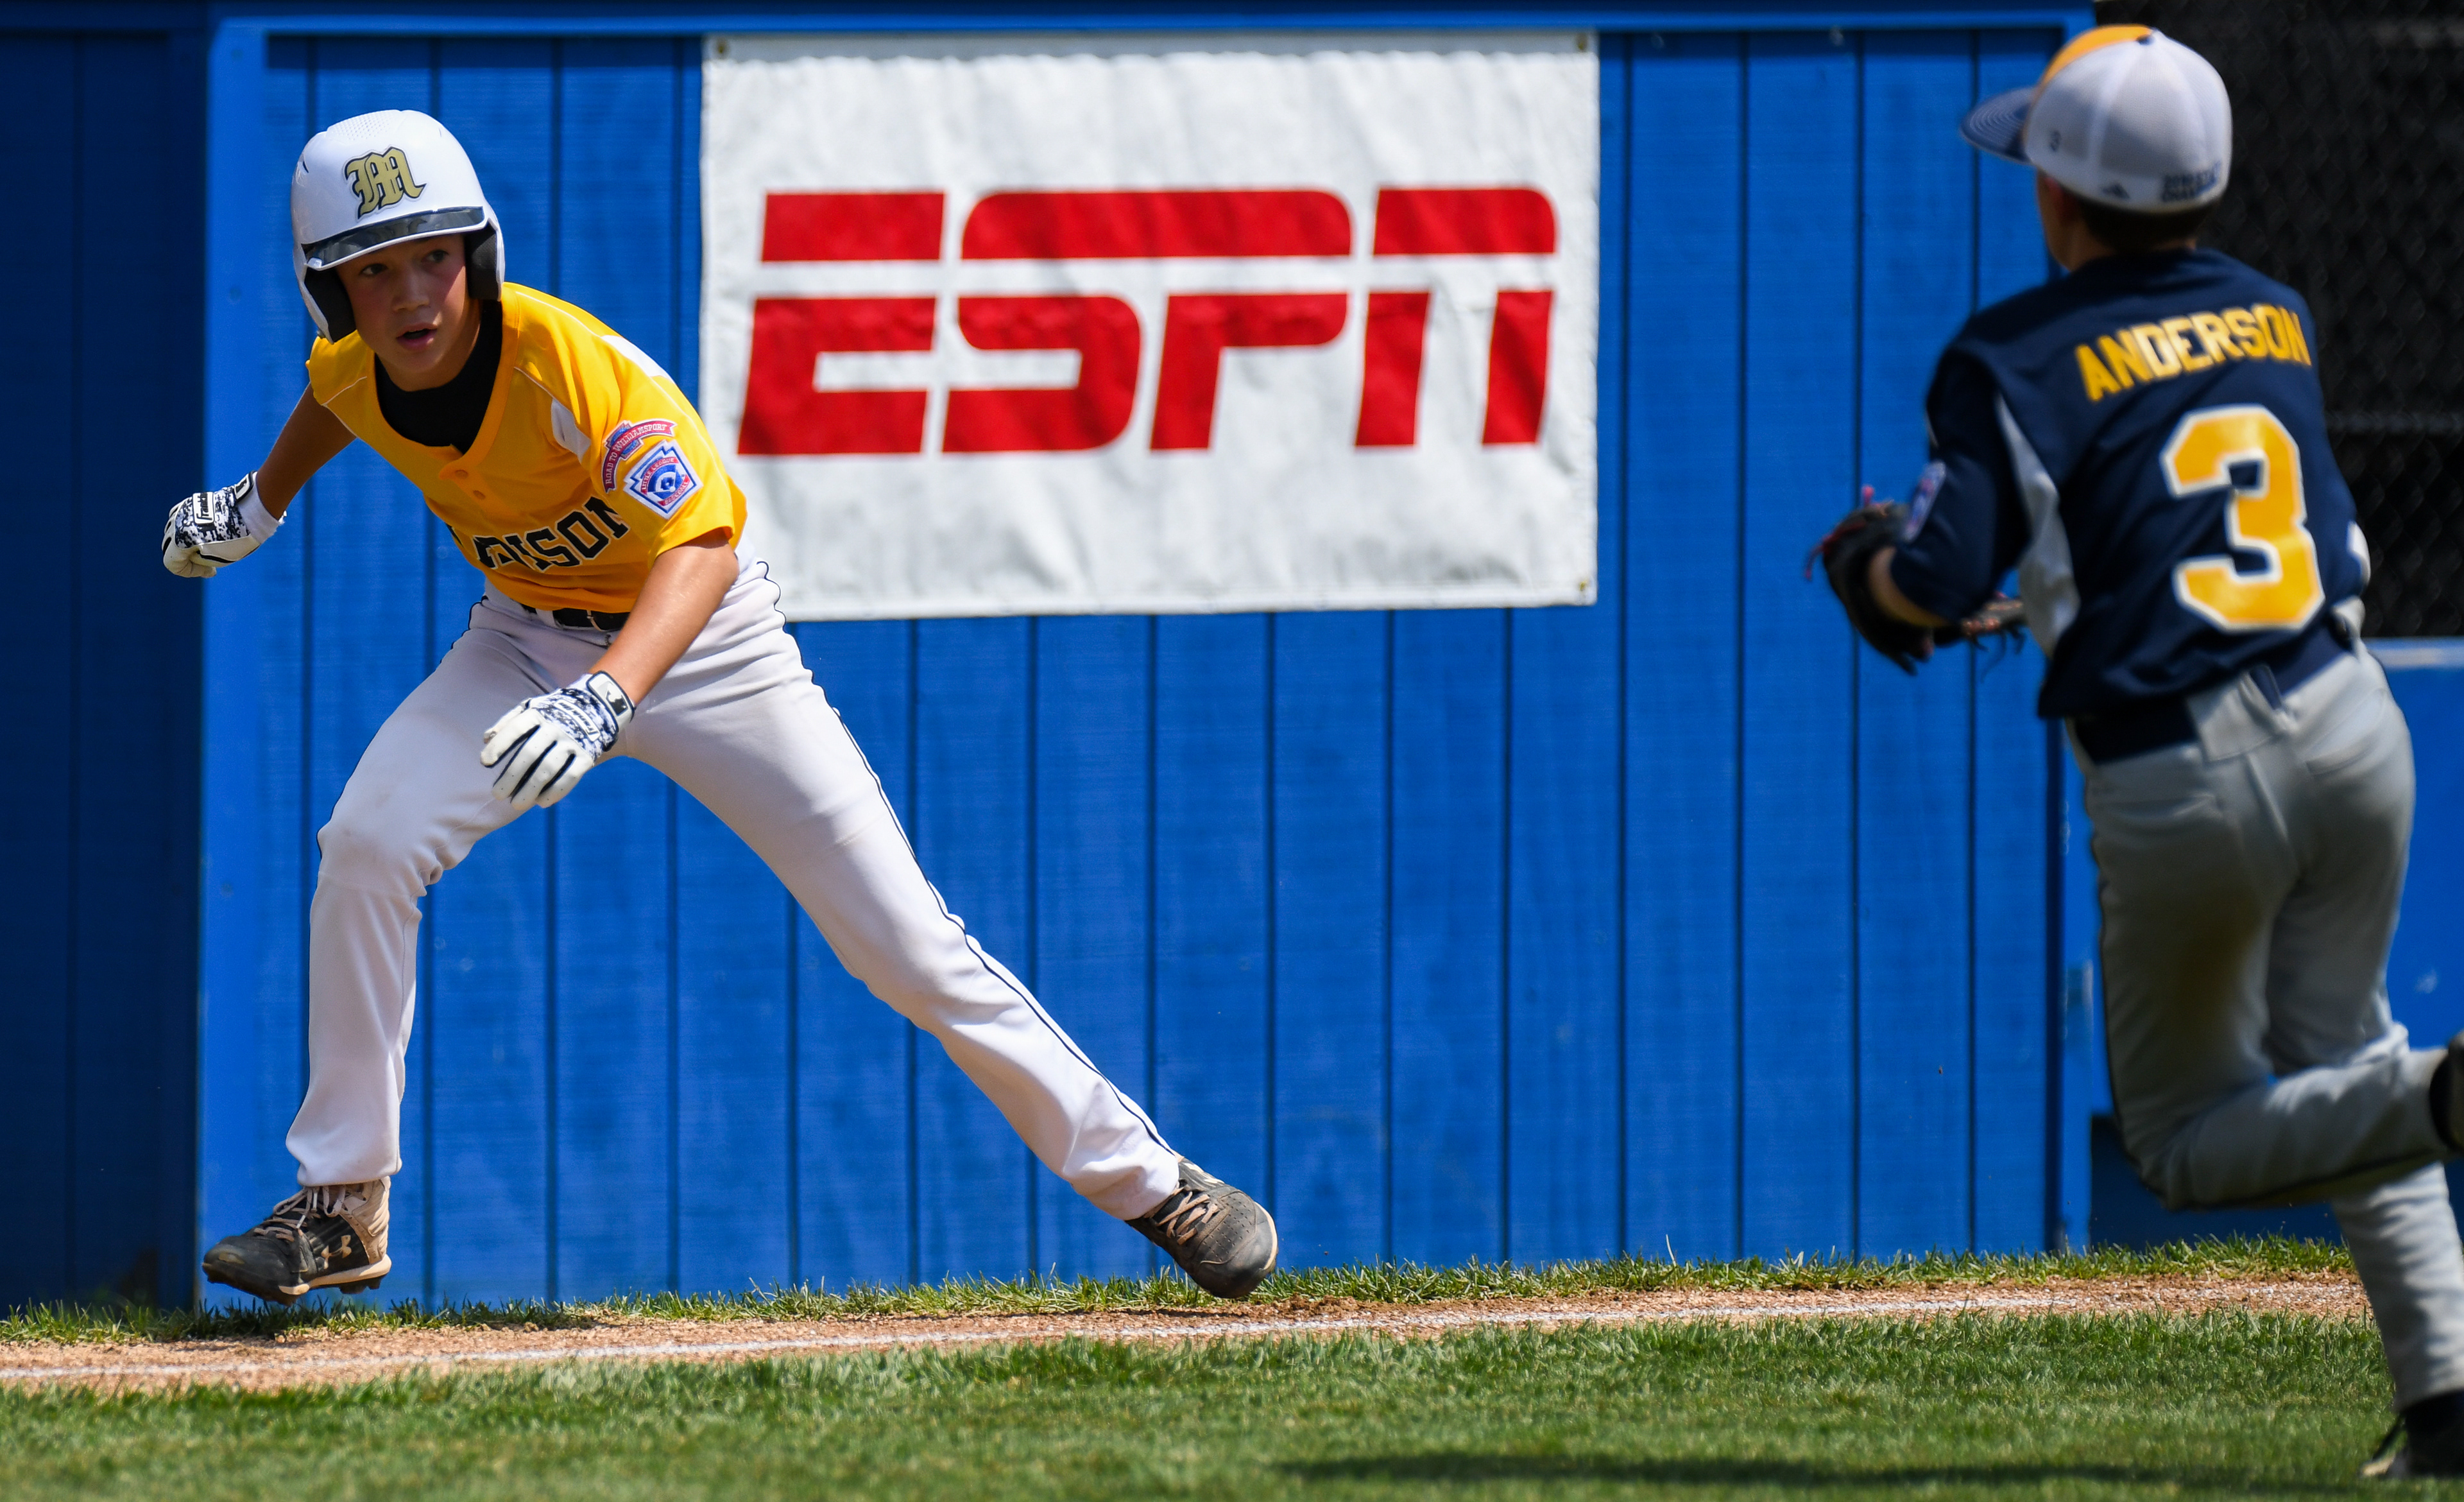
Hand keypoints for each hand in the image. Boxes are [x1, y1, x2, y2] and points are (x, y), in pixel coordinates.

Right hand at [162, 473, 279, 577]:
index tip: (209, 571)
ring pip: (175, 531)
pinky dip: (191, 528)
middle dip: (188, 557)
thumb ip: (198, 560)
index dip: (188, 572)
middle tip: (209, 562)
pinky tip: (209, 531)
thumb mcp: (215, 558)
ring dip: (188, 541)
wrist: (250, 511)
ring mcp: (182, 509)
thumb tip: (194, 556)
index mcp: (179, 539)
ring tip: (211, 545)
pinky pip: (183, 518)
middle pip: (171, 546)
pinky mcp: (192, 501)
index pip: (171, 562)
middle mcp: (176, 523)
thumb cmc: (235, 538)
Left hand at [478, 671, 634, 808]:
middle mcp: (555, 727)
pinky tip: (541, 802)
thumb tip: (486, 740)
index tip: (485, 763)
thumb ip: (508, 723)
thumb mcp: (530, 709)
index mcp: (538, 714)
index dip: (500, 745)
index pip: (516, 729)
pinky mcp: (586, 756)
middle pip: (530, 753)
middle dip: (511, 776)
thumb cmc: (550, 714)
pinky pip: (570, 777)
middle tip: (497, 794)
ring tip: (516, 805)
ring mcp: (572, 742)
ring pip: (549, 768)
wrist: (594, 710)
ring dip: (531, 789)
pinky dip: (555, 791)